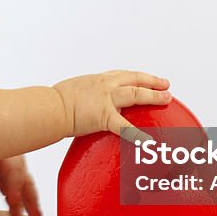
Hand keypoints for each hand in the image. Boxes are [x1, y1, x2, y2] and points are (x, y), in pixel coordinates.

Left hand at [0, 154, 43, 215]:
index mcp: (10, 158)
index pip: (15, 176)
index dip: (14, 189)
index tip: (12, 203)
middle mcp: (16, 166)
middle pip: (27, 187)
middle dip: (33, 205)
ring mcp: (14, 173)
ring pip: (24, 194)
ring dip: (30, 209)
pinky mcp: (7, 177)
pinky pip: (15, 194)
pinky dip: (18, 206)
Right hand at [52, 70, 170, 139]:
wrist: (50, 107)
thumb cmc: (55, 101)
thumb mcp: (74, 90)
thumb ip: (86, 94)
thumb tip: (86, 101)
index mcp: (98, 80)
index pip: (123, 75)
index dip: (138, 77)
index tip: (149, 79)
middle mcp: (105, 85)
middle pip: (135, 80)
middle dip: (152, 82)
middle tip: (166, 85)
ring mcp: (106, 100)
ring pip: (136, 94)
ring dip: (153, 95)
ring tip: (166, 98)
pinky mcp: (104, 117)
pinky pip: (124, 127)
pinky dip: (137, 134)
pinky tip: (148, 140)